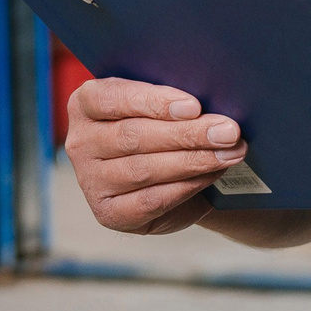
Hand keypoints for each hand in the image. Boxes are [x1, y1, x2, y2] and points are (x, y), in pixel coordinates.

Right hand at [66, 77, 247, 235]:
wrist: (164, 174)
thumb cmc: (161, 126)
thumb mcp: (160, 105)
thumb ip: (172, 100)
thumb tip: (210, 104)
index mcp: (85, 103)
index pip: (114, 98)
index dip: (154, 102)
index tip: (194, 106)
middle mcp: (80, 142)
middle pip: (134, 136)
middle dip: (187, 134)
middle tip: (228, 131)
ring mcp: (90, 181)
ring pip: (145, 169)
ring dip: (194, 161)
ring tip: (230, 153)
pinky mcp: (109, 213)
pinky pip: (151, 200)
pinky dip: (187, 186)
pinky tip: (212, 174)